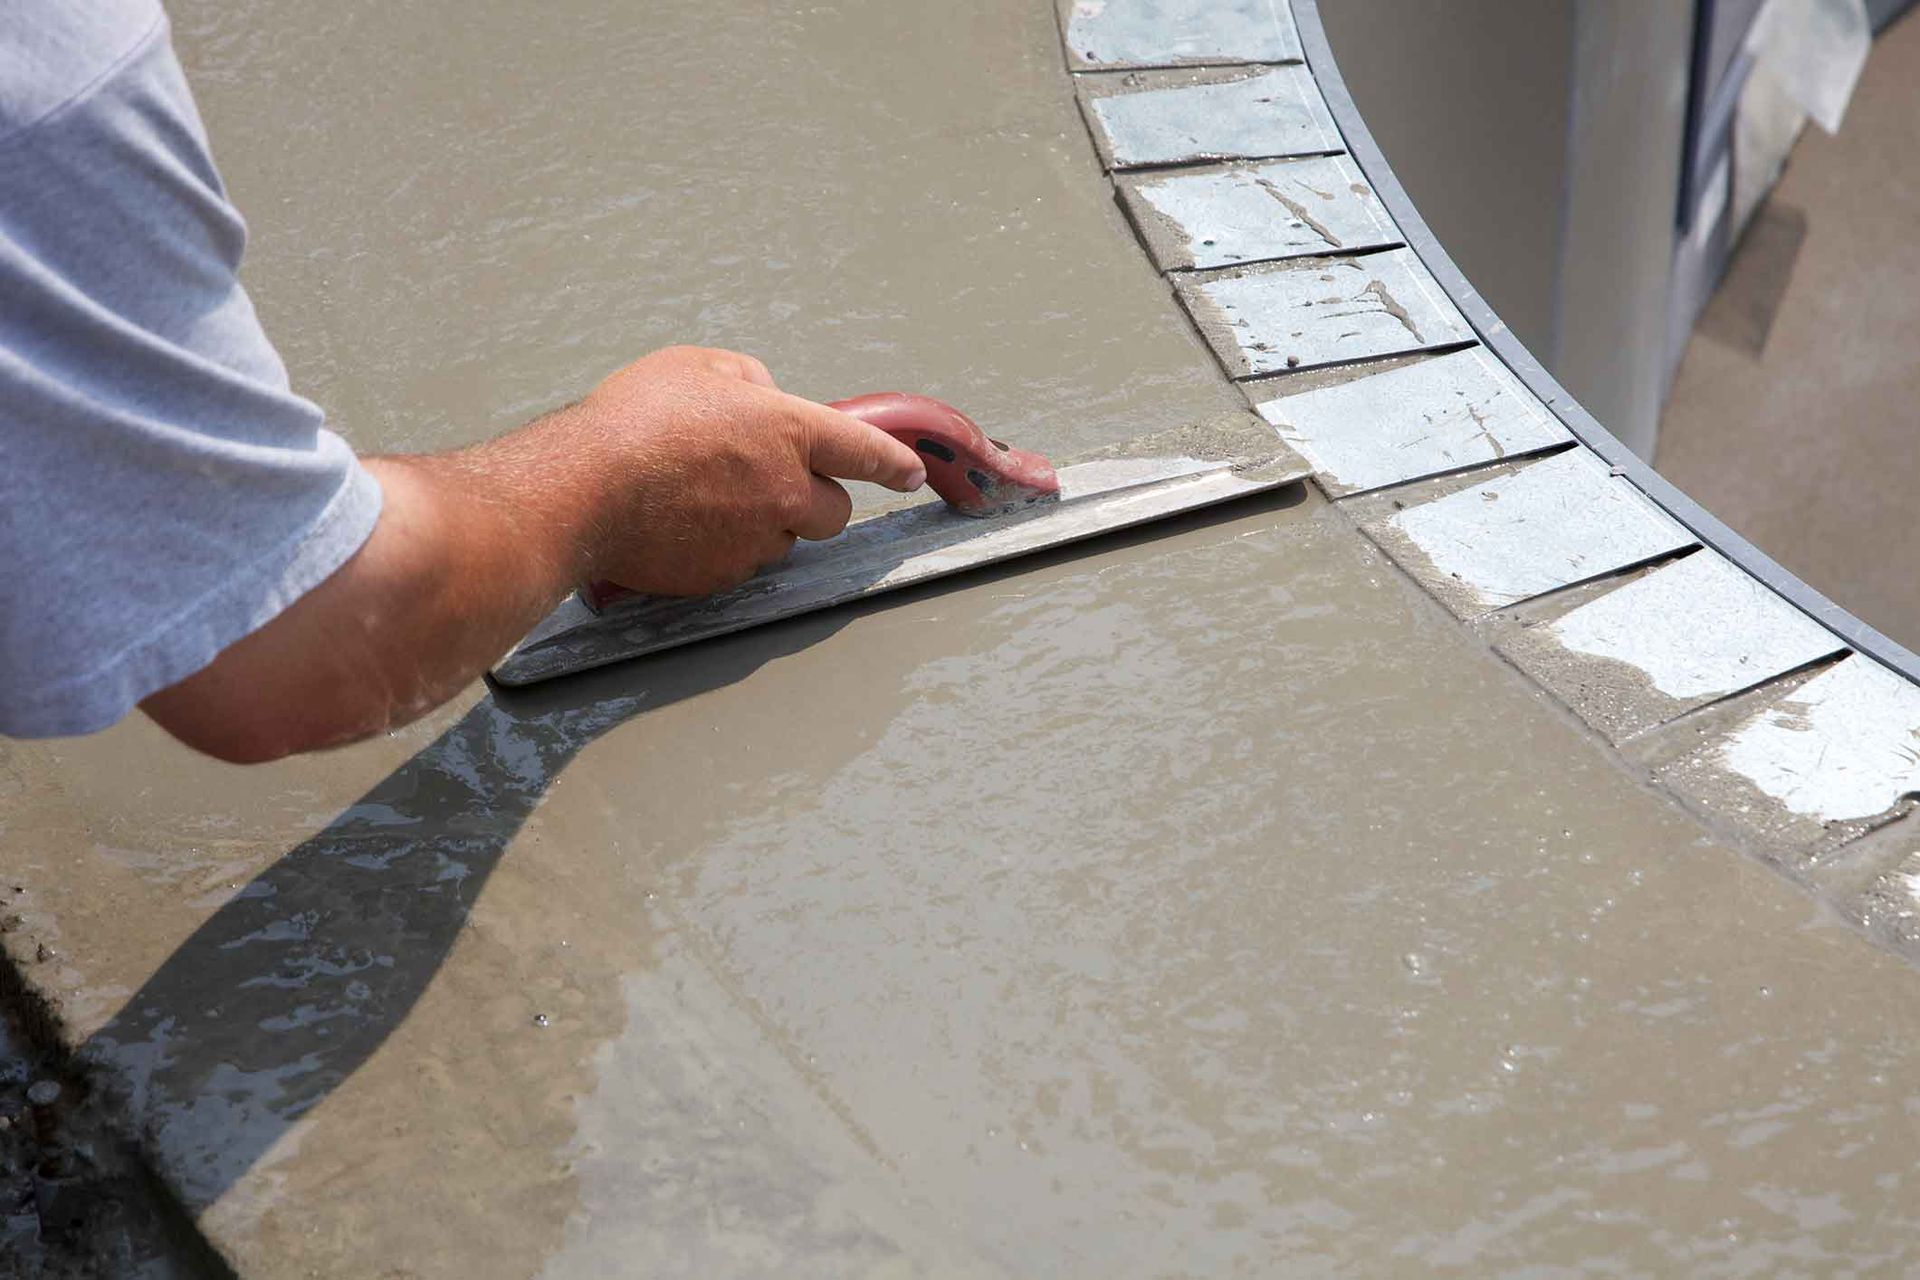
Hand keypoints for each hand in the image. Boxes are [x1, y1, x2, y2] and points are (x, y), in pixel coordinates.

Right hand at [539, 346, 926, 595]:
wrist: (582, 489)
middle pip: (834, 511)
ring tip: (706, 497)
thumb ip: (746, 377)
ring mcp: (756, 538)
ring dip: (766, 523)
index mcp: (789, 429)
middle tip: (773, 482)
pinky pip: (742, 563)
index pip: (865, 450)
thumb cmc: (631, 420)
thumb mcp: (693, 365)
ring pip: (786, 539)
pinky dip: (726, 548)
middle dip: (815, 499)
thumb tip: (765, 393)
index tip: (910, 472)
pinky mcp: (725, 575)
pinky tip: (685, 524)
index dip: (893, 463)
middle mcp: (785, 490)